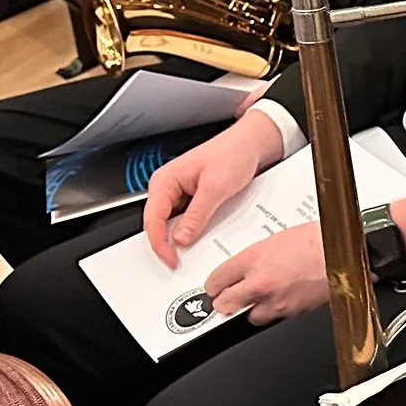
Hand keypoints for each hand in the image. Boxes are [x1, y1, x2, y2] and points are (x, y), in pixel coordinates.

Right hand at [142, 109, 285, 266]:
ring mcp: (179, 193)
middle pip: (159, 223)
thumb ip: (197, 215)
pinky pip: (187, 219)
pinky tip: (202, 238)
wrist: (252, 143)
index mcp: (165, 180)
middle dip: (167, 243)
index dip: (159, 243)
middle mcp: (168, 186)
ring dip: (182, 237)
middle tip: (179, 262)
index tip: (171, 259)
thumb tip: (181, 238)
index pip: (152, 219)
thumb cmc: (234, 153)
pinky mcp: (193, 198)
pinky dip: (193, 230)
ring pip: (173, 223)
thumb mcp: (216, 187)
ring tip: (192, 252)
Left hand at [202, 221, 329, 323]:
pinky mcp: (293, 313)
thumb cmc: (322, 239)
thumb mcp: (280, 238)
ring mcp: (276, 301)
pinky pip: (275, 318)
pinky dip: (276, 311)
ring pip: (249, 316)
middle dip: (226, 301)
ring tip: (261, 298)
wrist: (350, 252)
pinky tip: (284, 298)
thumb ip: (258, 255)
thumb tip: (249, 265)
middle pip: (224, 305)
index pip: (215, 281)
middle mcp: (260, 282)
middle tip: (229, 297)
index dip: (214, 285)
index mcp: (253, 258)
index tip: (215, 286)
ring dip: (252, 308)